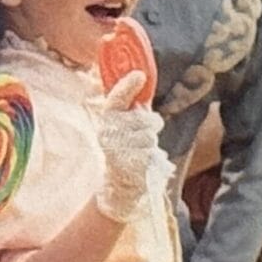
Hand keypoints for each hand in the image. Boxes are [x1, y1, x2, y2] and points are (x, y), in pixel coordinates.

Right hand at [94, 72, 165, 221]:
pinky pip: (153, 154)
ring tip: (142, 152)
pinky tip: (144, 164)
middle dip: (150, 124)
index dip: (126, 87)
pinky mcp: (129, 167)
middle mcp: (108, 136)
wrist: (120, 187)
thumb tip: (142, 77)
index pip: (114, 100)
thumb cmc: (126, 151)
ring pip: (150, 136)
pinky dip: (154, 158)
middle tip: (145, 133)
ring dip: (152, 143)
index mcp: (106, 123)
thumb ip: (133, 105)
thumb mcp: (126, 126)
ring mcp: (118, 151)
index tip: (139, 75)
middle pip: (143, 118)